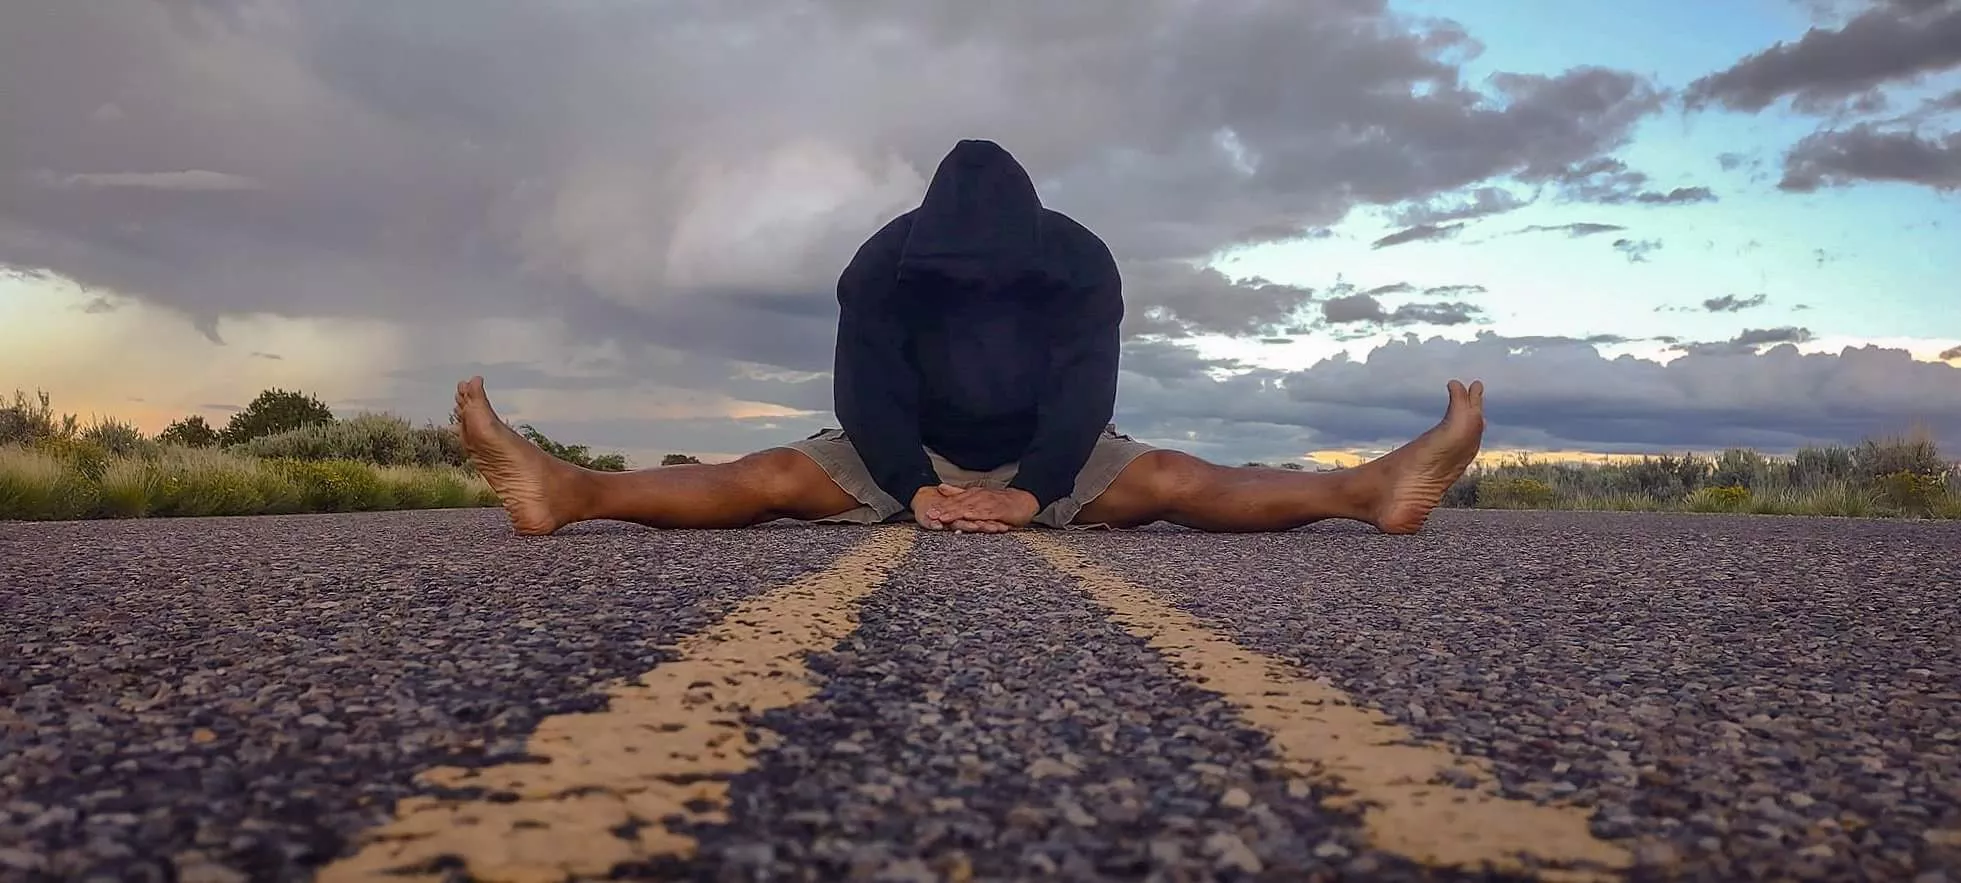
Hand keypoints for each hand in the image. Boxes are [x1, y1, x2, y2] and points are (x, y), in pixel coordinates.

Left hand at [923, 485, 1039, 531]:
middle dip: (943, 510)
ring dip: (956, 513)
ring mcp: (989, 503)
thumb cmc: (1000, 501)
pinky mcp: (999, 509)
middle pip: (958, 505)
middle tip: (930, 516)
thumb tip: (941, 487)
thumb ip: (959, 492)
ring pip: (969, 508)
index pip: (954, 502)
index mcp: (972, 495)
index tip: (927, 512)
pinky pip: (986, 513)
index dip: (940, 507)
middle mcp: (978, 497)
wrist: (1024, 500)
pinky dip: (977, 515)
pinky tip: (968, 517)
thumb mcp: (977, 496)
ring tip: (944, 518)